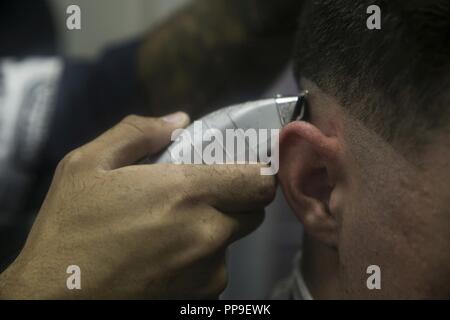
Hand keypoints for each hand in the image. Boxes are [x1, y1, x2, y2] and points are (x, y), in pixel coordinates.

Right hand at [0, 113, 275, 298]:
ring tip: (174, 227)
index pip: (259, 180)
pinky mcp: (201, 295)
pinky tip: (167, 255)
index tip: (245, 168)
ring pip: (233, 238)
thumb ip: (138, 133)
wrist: (55, 297)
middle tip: (202, 193)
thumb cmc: (70, 226)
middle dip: (236, 198)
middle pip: (253, 209)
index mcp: (186, 192)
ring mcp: (208, 269)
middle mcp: (209, 232)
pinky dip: (202, 257)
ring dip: (216, 227)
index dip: (258, 172)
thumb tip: (180, 121)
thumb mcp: (88, 164)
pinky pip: (216, 266)